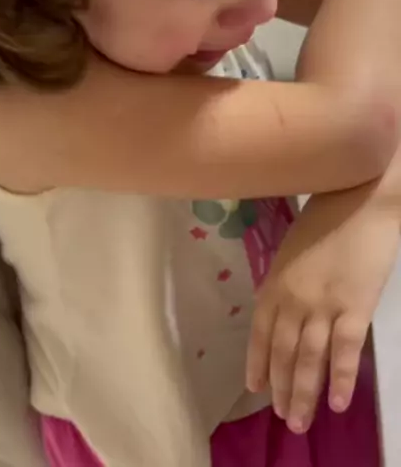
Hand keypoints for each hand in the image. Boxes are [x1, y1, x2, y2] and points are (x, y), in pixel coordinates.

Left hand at [246, 184, 399, 434]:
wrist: (361, 196)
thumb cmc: (326, 215)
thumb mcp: (292, 248)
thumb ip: (285, 281)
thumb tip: (282, 311)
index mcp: (275, 281)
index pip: (259, 332)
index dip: (257, 362)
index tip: (255, 388)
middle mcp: (293, 299)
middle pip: (282, 352)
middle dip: (281, 388)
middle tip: (283, 417)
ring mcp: (323, 305)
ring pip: (308, 359)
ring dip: (303, 393)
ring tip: (300, 421)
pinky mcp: (355, 307)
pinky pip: (345, 352)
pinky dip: (341, 380)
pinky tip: (338, 404)